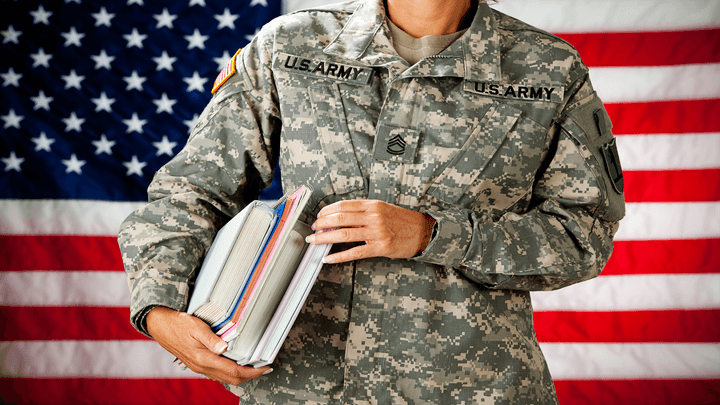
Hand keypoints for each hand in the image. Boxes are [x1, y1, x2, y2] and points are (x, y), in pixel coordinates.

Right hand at [146, 306, 270, 384]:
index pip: (234, 371)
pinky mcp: (197, 365)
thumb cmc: (178, 324)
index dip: (251, 372)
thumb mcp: (196, 327)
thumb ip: (211, 338)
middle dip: (250, 376)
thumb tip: (224, 347)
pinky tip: (235, 367)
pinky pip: (217, 374)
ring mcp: (199, 367)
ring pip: (224, 378)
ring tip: (253, 369)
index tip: (264, 368)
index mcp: (204, 358)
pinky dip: (230, 373)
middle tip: (263, 369)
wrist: (160, 326)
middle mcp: (202, 367)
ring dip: (240, 376)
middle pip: (231, 379)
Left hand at [307, 200, 434, 263]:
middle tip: (313, 229)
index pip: (343, 205)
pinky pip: (354, 252)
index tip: (319, 216)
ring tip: (315, 241)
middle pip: (340, 219)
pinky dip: (338, 256)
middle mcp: (374, 217)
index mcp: (373, 205)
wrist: (423, 232)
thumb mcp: (383, 209)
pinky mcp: (380, 248)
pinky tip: (328, 258)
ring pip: (343, 235)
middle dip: (322, 224)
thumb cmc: (401, 221)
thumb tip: (340, 217)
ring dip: (325, 238)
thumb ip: (363, 211)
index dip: (327, 211)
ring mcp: (377, 233)